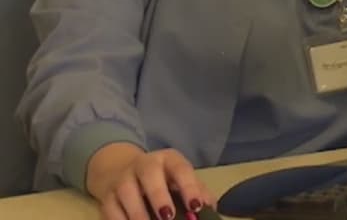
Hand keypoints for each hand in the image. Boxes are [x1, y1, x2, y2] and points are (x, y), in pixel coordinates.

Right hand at [85, 143, 212, 219]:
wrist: (119, 169)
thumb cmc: (161, 178)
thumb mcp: (180, 178)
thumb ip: (197, 191)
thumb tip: (211, 208)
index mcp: (168, 160)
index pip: (181, 169)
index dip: (189, 187)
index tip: (196, 206)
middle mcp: (144, 164)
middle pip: (149, 174)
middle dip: (159, 196)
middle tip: (167, 216)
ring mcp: (122, 179)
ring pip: (126, 192)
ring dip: (138, 212)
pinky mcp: (106, 196)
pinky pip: (110, 210)